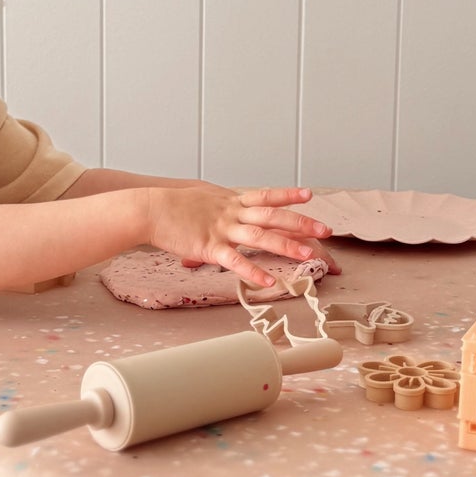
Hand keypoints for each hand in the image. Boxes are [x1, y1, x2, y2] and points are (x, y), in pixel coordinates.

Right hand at [148, 185, 332, 288]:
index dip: (288, 195)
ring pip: (261, 237)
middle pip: (273, 216)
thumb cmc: (172, 207)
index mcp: (231, 201)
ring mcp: (222, 230)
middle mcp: (232, 213)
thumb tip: (226, 211)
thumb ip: (219, 208)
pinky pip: (236, 261)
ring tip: (308, 255)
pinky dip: (253, 272)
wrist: (149, 209)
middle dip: (301, 223)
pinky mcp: (209, 247)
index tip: (309, 195)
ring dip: (286, 246)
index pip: (266, 195)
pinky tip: (269, 281)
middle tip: (325, 230)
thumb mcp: (202, 200)